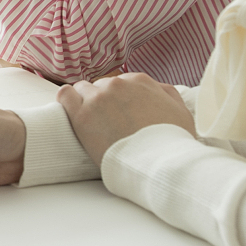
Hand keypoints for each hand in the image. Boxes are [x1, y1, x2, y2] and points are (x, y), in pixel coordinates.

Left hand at [56, 73, 193, 165]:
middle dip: (104, 102)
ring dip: (85, 102)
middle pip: (101, 87)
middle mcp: (117, 84)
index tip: (120, 115)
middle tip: (108, 123)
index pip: (120, 83)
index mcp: (140, 81)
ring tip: (92, 122)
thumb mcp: (181, 111)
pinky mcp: (82, 115)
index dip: (120, 100)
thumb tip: (155, 88)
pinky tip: (72, 113)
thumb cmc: (172, 142)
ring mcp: (98, 98)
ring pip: (82, 90)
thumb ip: (166, 93)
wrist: (159, 164)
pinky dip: (67, 101)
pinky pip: (64, 95)